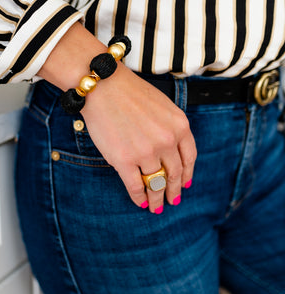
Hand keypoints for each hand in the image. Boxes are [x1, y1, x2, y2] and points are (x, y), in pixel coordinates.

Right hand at [81, 63, 196, 212]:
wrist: (102, 86)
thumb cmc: (129, 92)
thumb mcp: (162, 105)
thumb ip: (170, 127)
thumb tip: (171, 151)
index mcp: (179, 126)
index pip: (189, 157)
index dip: (187, 174)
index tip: (185, 184)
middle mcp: (167, 141)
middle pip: (175, 174)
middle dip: (174, 191)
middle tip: (173, 201)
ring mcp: (146, 152)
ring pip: (156, 184)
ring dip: (156, 198)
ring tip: (155, 207)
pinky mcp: (124, 161)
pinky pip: (136, 186)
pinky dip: (139, 198)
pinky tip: (140, 202)